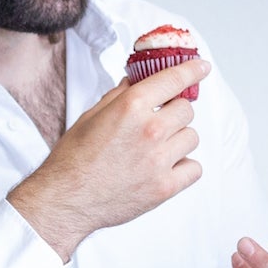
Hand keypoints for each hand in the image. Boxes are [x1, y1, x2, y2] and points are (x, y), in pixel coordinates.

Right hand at [8, 58, 209, 256]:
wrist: (66, 200)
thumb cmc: (74, 160)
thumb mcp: (92, 116)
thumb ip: (119, 96)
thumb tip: (136, 82)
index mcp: (131, 107)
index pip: (173, 79)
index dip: (191, 70)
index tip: (201, 68)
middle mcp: (150, 130)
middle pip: (187, 109)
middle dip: (174, 112)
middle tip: (159, 122)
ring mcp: (160, 160)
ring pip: (192, 137)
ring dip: (179, 139)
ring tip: (157, 148)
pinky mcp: (165, 187)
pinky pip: (194, 168)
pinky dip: (184, 167)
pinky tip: (165, 167)